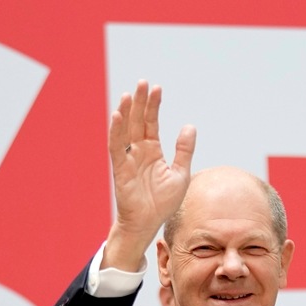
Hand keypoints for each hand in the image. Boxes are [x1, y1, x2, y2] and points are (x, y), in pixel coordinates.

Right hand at [103, 80, 196, 269]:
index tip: (157, 88)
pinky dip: (116, 132)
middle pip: (137, 121)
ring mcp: (128, 158)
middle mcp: (139, 151)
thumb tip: (189, 126)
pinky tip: (117, 116)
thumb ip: (184, 150)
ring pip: (125, 130)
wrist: (149, 223)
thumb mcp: (180, 173)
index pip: (151, 122)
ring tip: (129, 93)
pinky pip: (116, 147)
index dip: (153, 105)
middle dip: (140, 102)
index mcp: (153, 150)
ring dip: (126, 111)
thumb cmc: (163, 203)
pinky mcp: (120, 168)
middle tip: (143, 82)